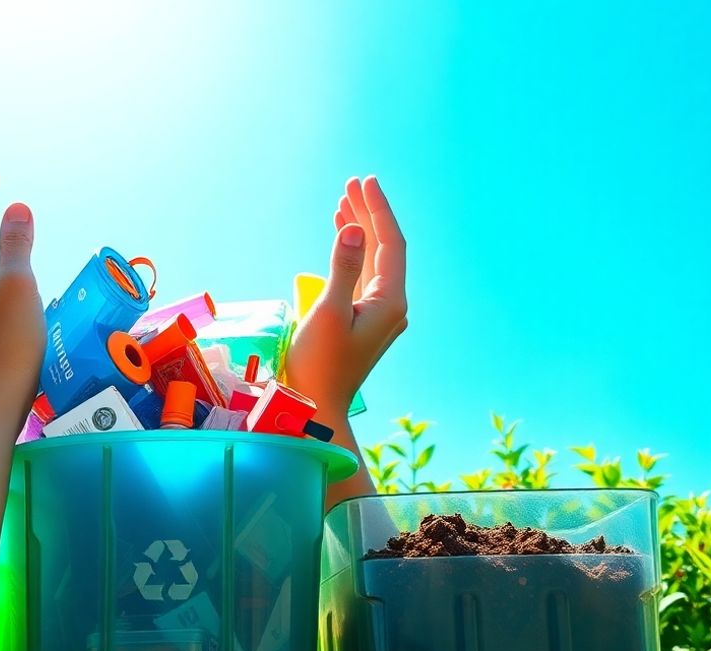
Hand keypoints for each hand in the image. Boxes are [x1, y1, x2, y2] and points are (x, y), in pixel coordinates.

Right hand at [285, 175, 407, 416]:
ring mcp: (380, 315)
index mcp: (390, 302)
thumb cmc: (319, 365)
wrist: (318, 408)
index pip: (390, 244)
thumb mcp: (326, 313)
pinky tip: (341, 236)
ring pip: (372, 262)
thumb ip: (340, 269)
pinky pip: (362, 277)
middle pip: (384, 250)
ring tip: (343, 200)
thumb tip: (352, 230)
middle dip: (368, 215)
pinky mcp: (364, 322)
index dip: (378, 210)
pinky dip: (352, 254)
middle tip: (352, 183)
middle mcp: (392, 306)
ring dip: (359, 231)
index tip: (364, 181)